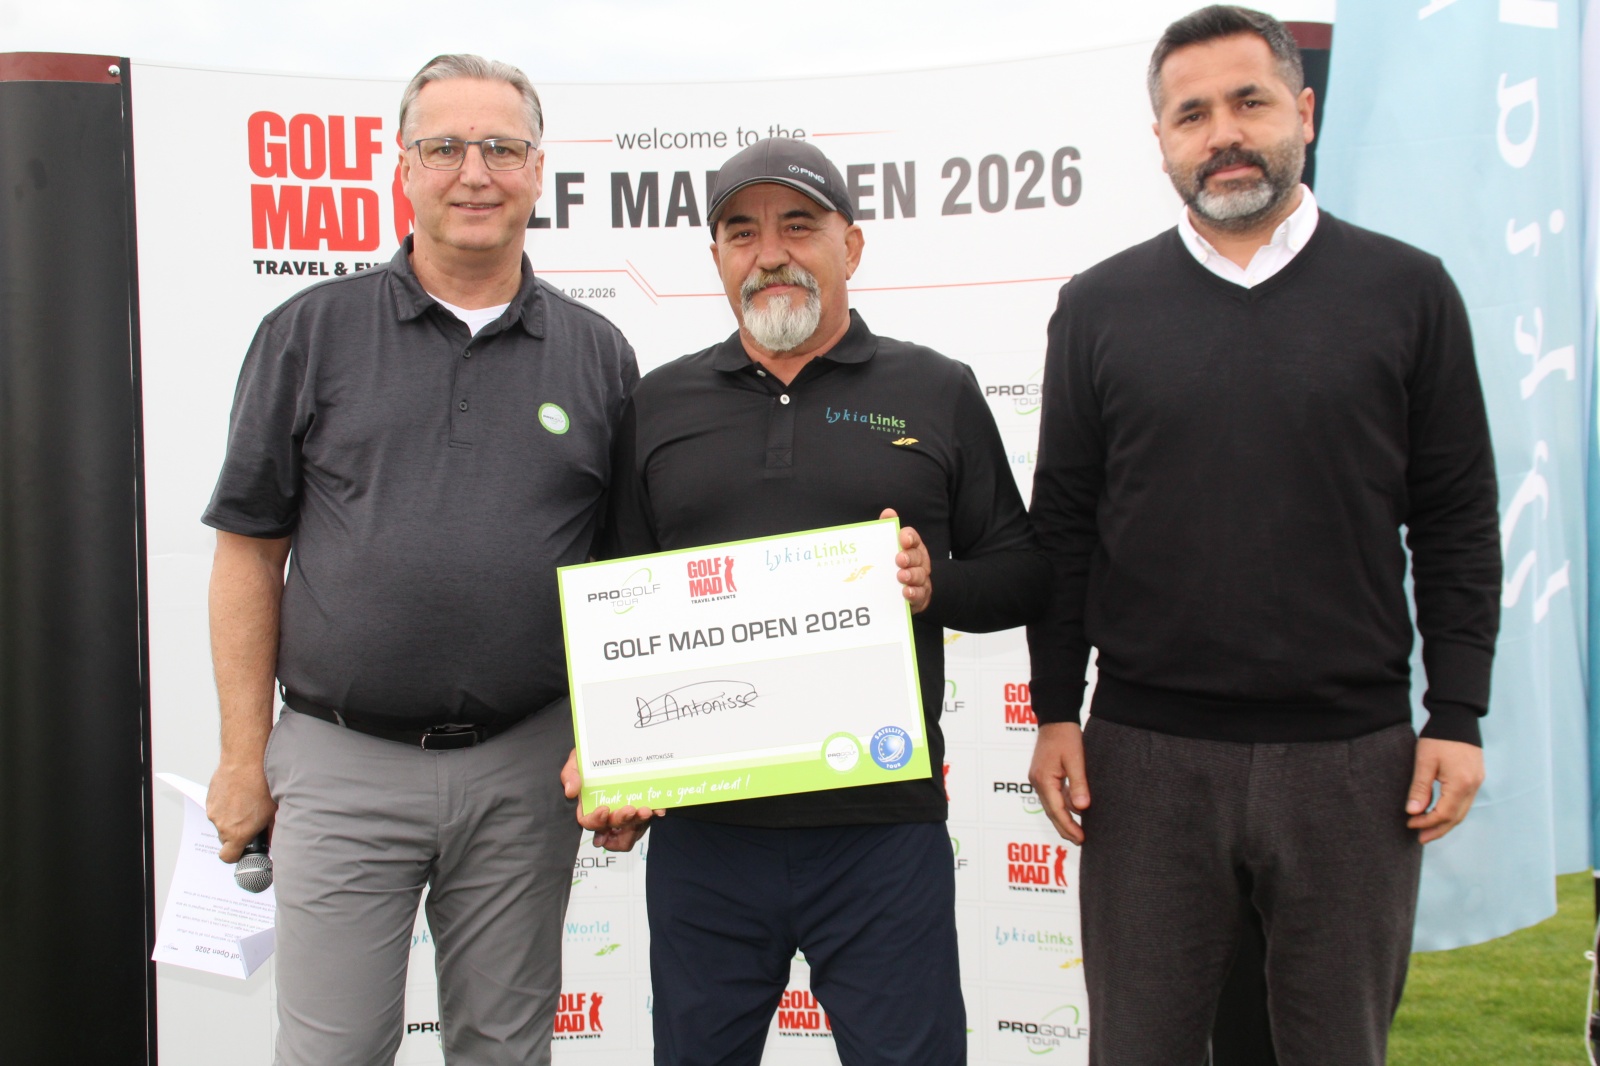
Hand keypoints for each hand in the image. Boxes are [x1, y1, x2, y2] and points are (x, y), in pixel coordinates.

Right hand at [207, 759, 276, 862]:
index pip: (228, 857)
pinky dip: (226, 804)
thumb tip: (271, 841)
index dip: (236, 855)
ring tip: (246, 801)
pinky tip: (238, 793)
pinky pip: (217, 808)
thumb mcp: (273, 812)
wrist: (246, 760)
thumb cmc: (262, 784)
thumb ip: (270, 832)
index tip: (244, 849)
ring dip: (231, 817)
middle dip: (237, 833)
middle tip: (251, 820)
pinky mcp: (209, 798)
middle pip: (226, 839)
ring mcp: (214, 811)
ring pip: (222, 822)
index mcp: (237, 833)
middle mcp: (222, 825)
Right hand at [561, 748, 660, 851]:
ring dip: (638, 823)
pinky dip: (654, 814)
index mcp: (590, 805)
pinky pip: (649, 818)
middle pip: (612, 828)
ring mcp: (626, 812)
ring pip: (631, 831)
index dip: (596, 821)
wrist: (614, 745)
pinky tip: (658, 809)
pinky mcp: (642, 807)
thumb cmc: (591, 758)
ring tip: (645, 810)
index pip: (589, 822)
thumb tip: (570, 792)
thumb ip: (571, 774)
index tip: (603, 808)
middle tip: (629, 809)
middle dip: (621, 821)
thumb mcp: (577, 761)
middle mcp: (608, 813)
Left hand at [880, 508, 930, 613]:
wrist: (910, 590)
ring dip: (911, 575)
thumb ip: (888, 530)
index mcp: (912, 548)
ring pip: (919, 575)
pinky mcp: (920, 596)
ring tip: (901, 576)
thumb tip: (888, 512)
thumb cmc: (899, 565)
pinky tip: (906, 592)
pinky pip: (919, 594)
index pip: (913, 538)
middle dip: (909, 557)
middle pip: (917, 557)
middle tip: (899, 559)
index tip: (903, 539)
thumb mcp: (892, 547)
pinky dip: (913, 593)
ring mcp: (921, 579)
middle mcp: (919, 562)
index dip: (909, 537)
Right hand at [1028, 722, 1089, 844]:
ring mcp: (1039, 779)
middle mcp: (1038, 782)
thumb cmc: (1066, 736)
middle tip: (1080, 841)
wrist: (1055, 718)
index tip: (1081, 839)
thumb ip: (1079, 785)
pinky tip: (1074, 810)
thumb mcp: (1076, 760)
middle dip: (1065, 828)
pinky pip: (1053, 796)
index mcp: (1044, 779)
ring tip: (1078, 831)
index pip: (1057, 811)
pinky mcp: (1043, 775)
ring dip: (1064, 819)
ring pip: (1051, 806)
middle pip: (1051, 812)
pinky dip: (1063, 806)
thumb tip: (1082, 808)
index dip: (1069, 827)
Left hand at [1405, 737, 1484, 842]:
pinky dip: (1452, 811)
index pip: (1444, 814)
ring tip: (1428, 830)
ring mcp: (1477, 782)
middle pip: (1456, 817)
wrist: (1458, 717)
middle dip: (1438, 829)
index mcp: (1460, 784)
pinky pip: (1465, 801)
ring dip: (1445, 822)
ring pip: (1462, 811)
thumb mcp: (1424, 762)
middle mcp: (1473, 786)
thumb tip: (1413, 812)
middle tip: (1420, 839)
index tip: (1410, 824)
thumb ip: (1419, 788)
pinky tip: (1440, 813)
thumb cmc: (1438, 737)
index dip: (1427, 822)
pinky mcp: (1476, 777)